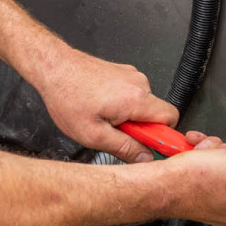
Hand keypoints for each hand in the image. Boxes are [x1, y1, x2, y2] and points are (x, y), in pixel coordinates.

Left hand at [30, 46, 179, 161]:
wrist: (53, 67)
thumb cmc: (67, 96)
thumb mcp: (93, 135)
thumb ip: (124, 149)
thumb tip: (144, 158)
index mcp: (136, 99)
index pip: (171, 119)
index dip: (163, 136)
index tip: (151, 147)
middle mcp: (138, 83)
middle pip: (156, 113)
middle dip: (140, 128)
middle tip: (114, 133)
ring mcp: (131, 75)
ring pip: (143, 105)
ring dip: (128, 116)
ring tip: (102, 117)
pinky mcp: (123, 72)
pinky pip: (132, 95)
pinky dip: (121, 104)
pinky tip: (99, 105)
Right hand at [144, 141, 225, 225]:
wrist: (157, 183)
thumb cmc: (192, 182)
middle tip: (216, 156)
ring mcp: (212, 197)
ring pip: (224, 162)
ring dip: (212, 150)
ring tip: (200, 153)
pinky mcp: (197, 188)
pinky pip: (207, 165)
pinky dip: (200, 154)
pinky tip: (192, 150)